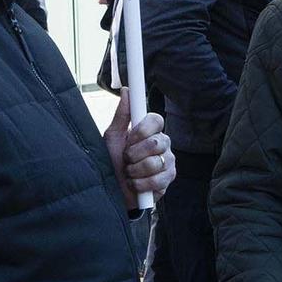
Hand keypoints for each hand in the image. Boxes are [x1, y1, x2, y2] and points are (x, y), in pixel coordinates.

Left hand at [106, 91, 173, 207]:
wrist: (112, 190)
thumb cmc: (112, 162)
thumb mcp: (113, 138)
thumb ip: (122, 115)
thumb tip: (126, 90)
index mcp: (150, 132)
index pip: (157, 120)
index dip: (143, 130)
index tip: (130, 138)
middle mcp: (163, 145)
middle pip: (157, 142)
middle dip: (134, 154)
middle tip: (126, 159)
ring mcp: (168, 162)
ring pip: (155, 163)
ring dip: (135, 171)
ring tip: (129, 173)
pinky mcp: (168, 180)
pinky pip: (158, 180)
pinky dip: (140, 184)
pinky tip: (135, 184)